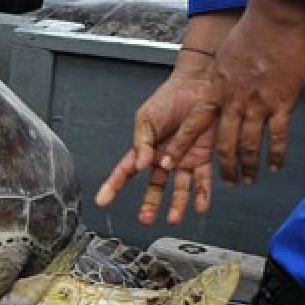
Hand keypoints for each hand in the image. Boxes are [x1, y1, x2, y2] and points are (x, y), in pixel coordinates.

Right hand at [95, 10, 238, 223]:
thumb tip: (141, 165)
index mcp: (144, 149)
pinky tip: (201, 207)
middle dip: (149, 204)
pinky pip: (203, 179)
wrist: (198, 85)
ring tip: (173, 219)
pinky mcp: (202, 157)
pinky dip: (203, 194)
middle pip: (154, 186)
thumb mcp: (147, 118)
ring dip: (176, 205)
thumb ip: (142, 142)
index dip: (112, 186)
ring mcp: (183, 159)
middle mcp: (163, 159)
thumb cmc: (169, 98)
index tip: (102, 201)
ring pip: (179, 188)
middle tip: (144, 219)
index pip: (125, 171)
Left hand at [162, 0, 304, 184]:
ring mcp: (257, 104)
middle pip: (224, 144)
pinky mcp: (281, 103)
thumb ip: (219, 82)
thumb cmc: (250, 35)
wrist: (273, 21)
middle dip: (224, 167)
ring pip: (249, 145)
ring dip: (248, 166)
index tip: (166, 165)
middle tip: (227, 182)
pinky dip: (276, 154)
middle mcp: (233, 102)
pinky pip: (277, 135)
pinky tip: (275, 165)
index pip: (192, 126)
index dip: (179, 147)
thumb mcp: (222, 61)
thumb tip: (215, 93)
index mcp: (215, 92)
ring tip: (249, 179)